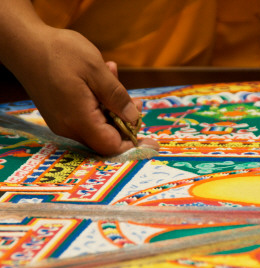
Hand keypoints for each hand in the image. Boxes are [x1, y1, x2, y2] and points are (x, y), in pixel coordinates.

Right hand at [15, 27, 157, 155]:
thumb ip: (118, 98)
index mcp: (80, 120)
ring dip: (112, 105)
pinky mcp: (60, 114)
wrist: (24, 44)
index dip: (132, 144)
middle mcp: (69, 127)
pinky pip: (86, 116)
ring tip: (112, 75)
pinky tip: (100, 79)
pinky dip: (98, 102)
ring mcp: (63, 122)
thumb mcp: (97, 71)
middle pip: (107, 136)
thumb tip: (134, 119)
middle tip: (134, 98)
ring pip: (98, 124)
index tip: (151, 140)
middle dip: (124, 119)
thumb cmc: (60, 53)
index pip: (111, 146)